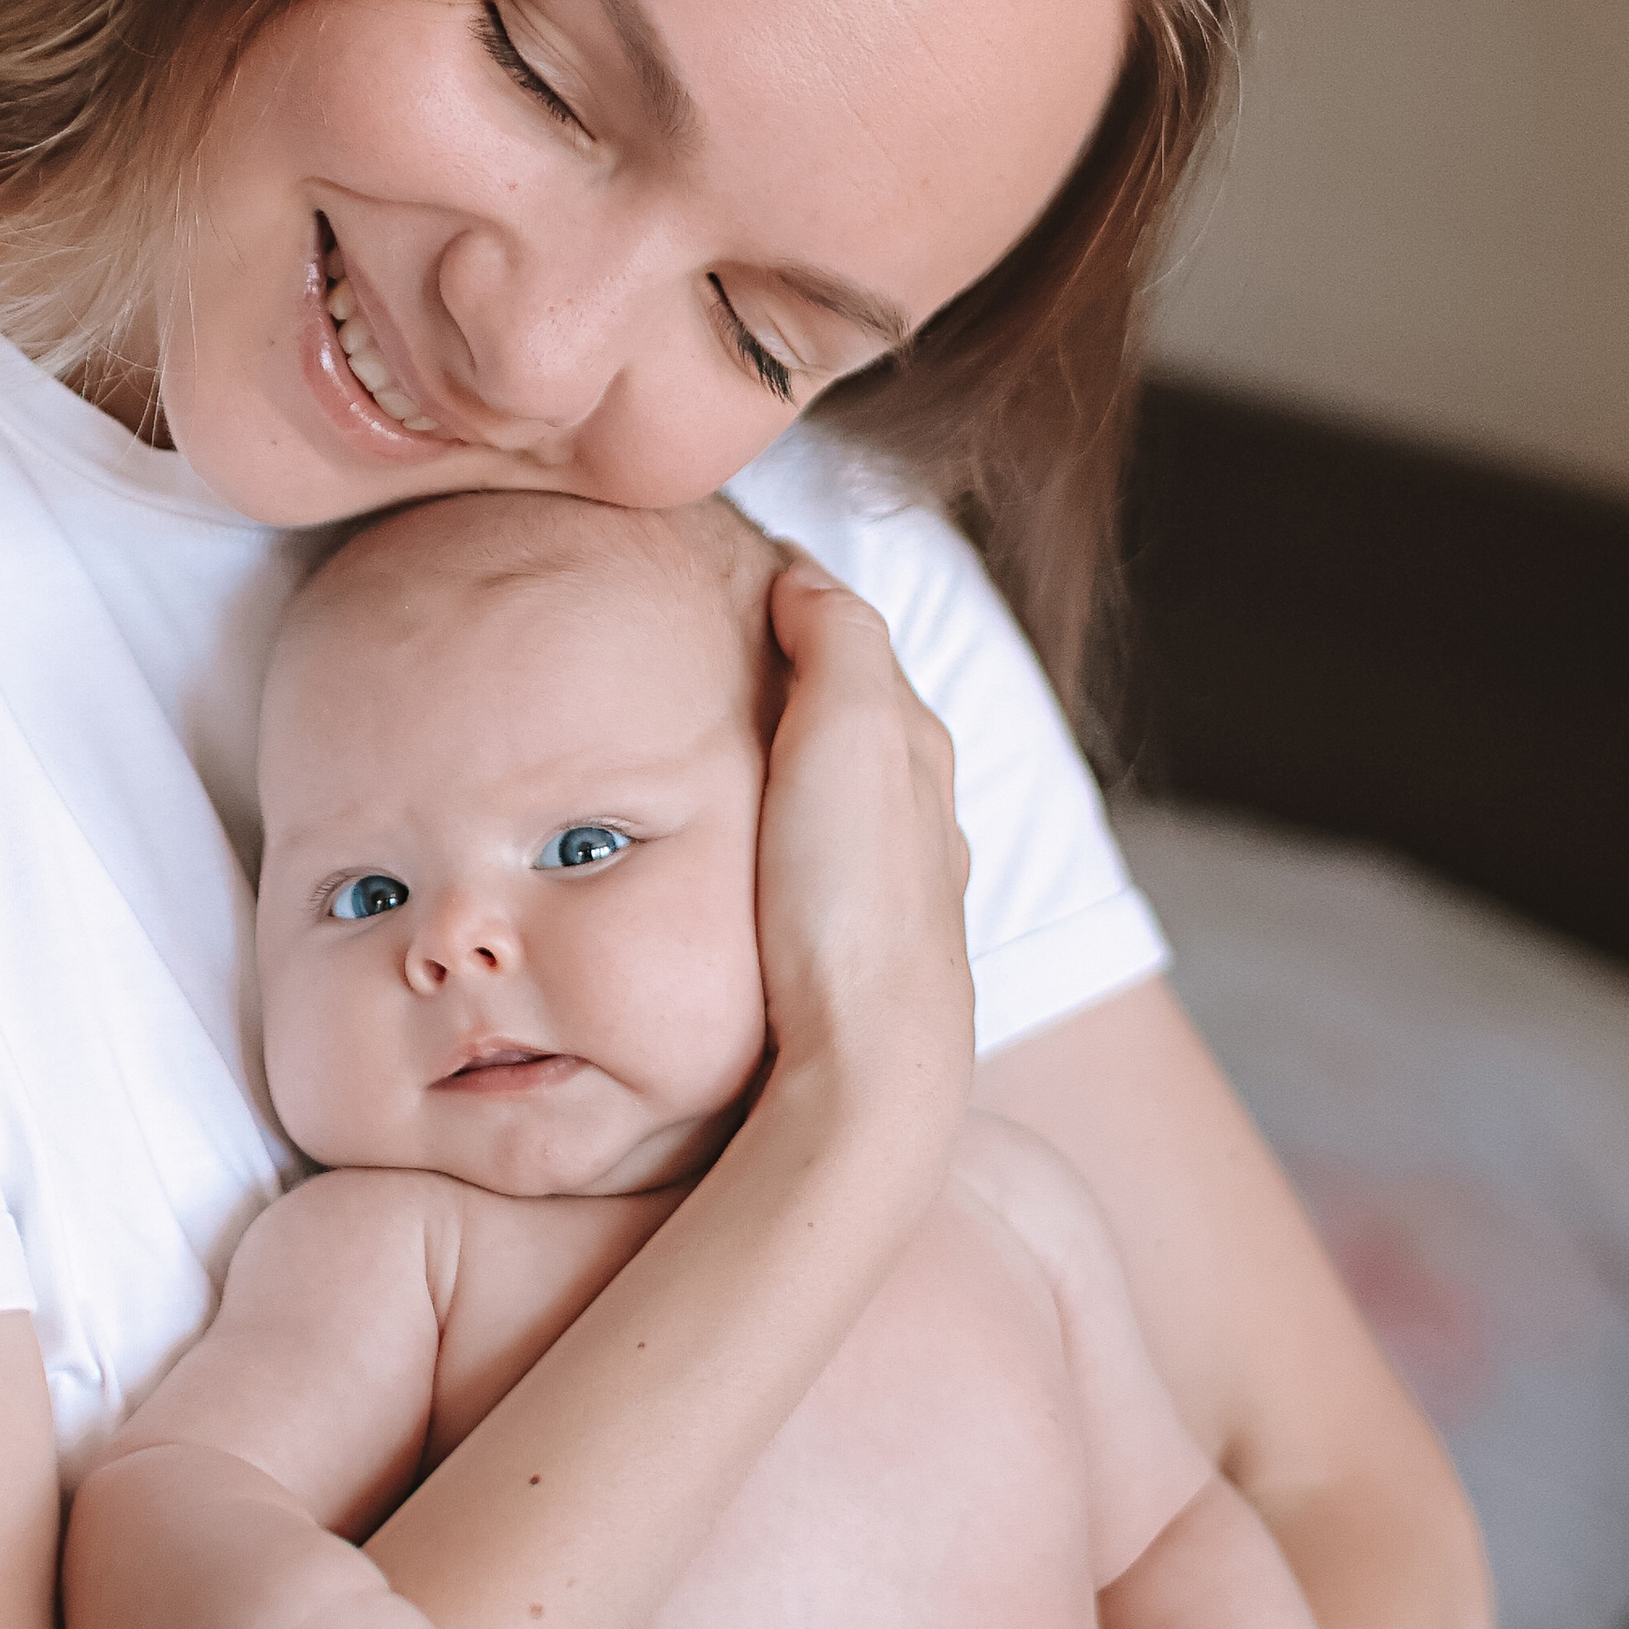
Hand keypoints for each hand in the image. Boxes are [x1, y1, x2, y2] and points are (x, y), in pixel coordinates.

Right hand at [754, 560, 971, 1176]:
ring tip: (713, 732)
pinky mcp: (857, 945)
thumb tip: (802, 575)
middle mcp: (920, 807)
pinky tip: (747, 842)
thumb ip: (837, 637)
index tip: (725, 564)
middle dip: (792, 666)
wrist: (868, 1064)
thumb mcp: (848, 731)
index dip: (790, 594)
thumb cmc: (852, 898)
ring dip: (789, 749)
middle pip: (852, 708)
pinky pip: (822, 853)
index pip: (852, 634)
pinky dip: (787, 819)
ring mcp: (894, 881)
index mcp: (915, 742)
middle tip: (708, 635)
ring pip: (840, 786)